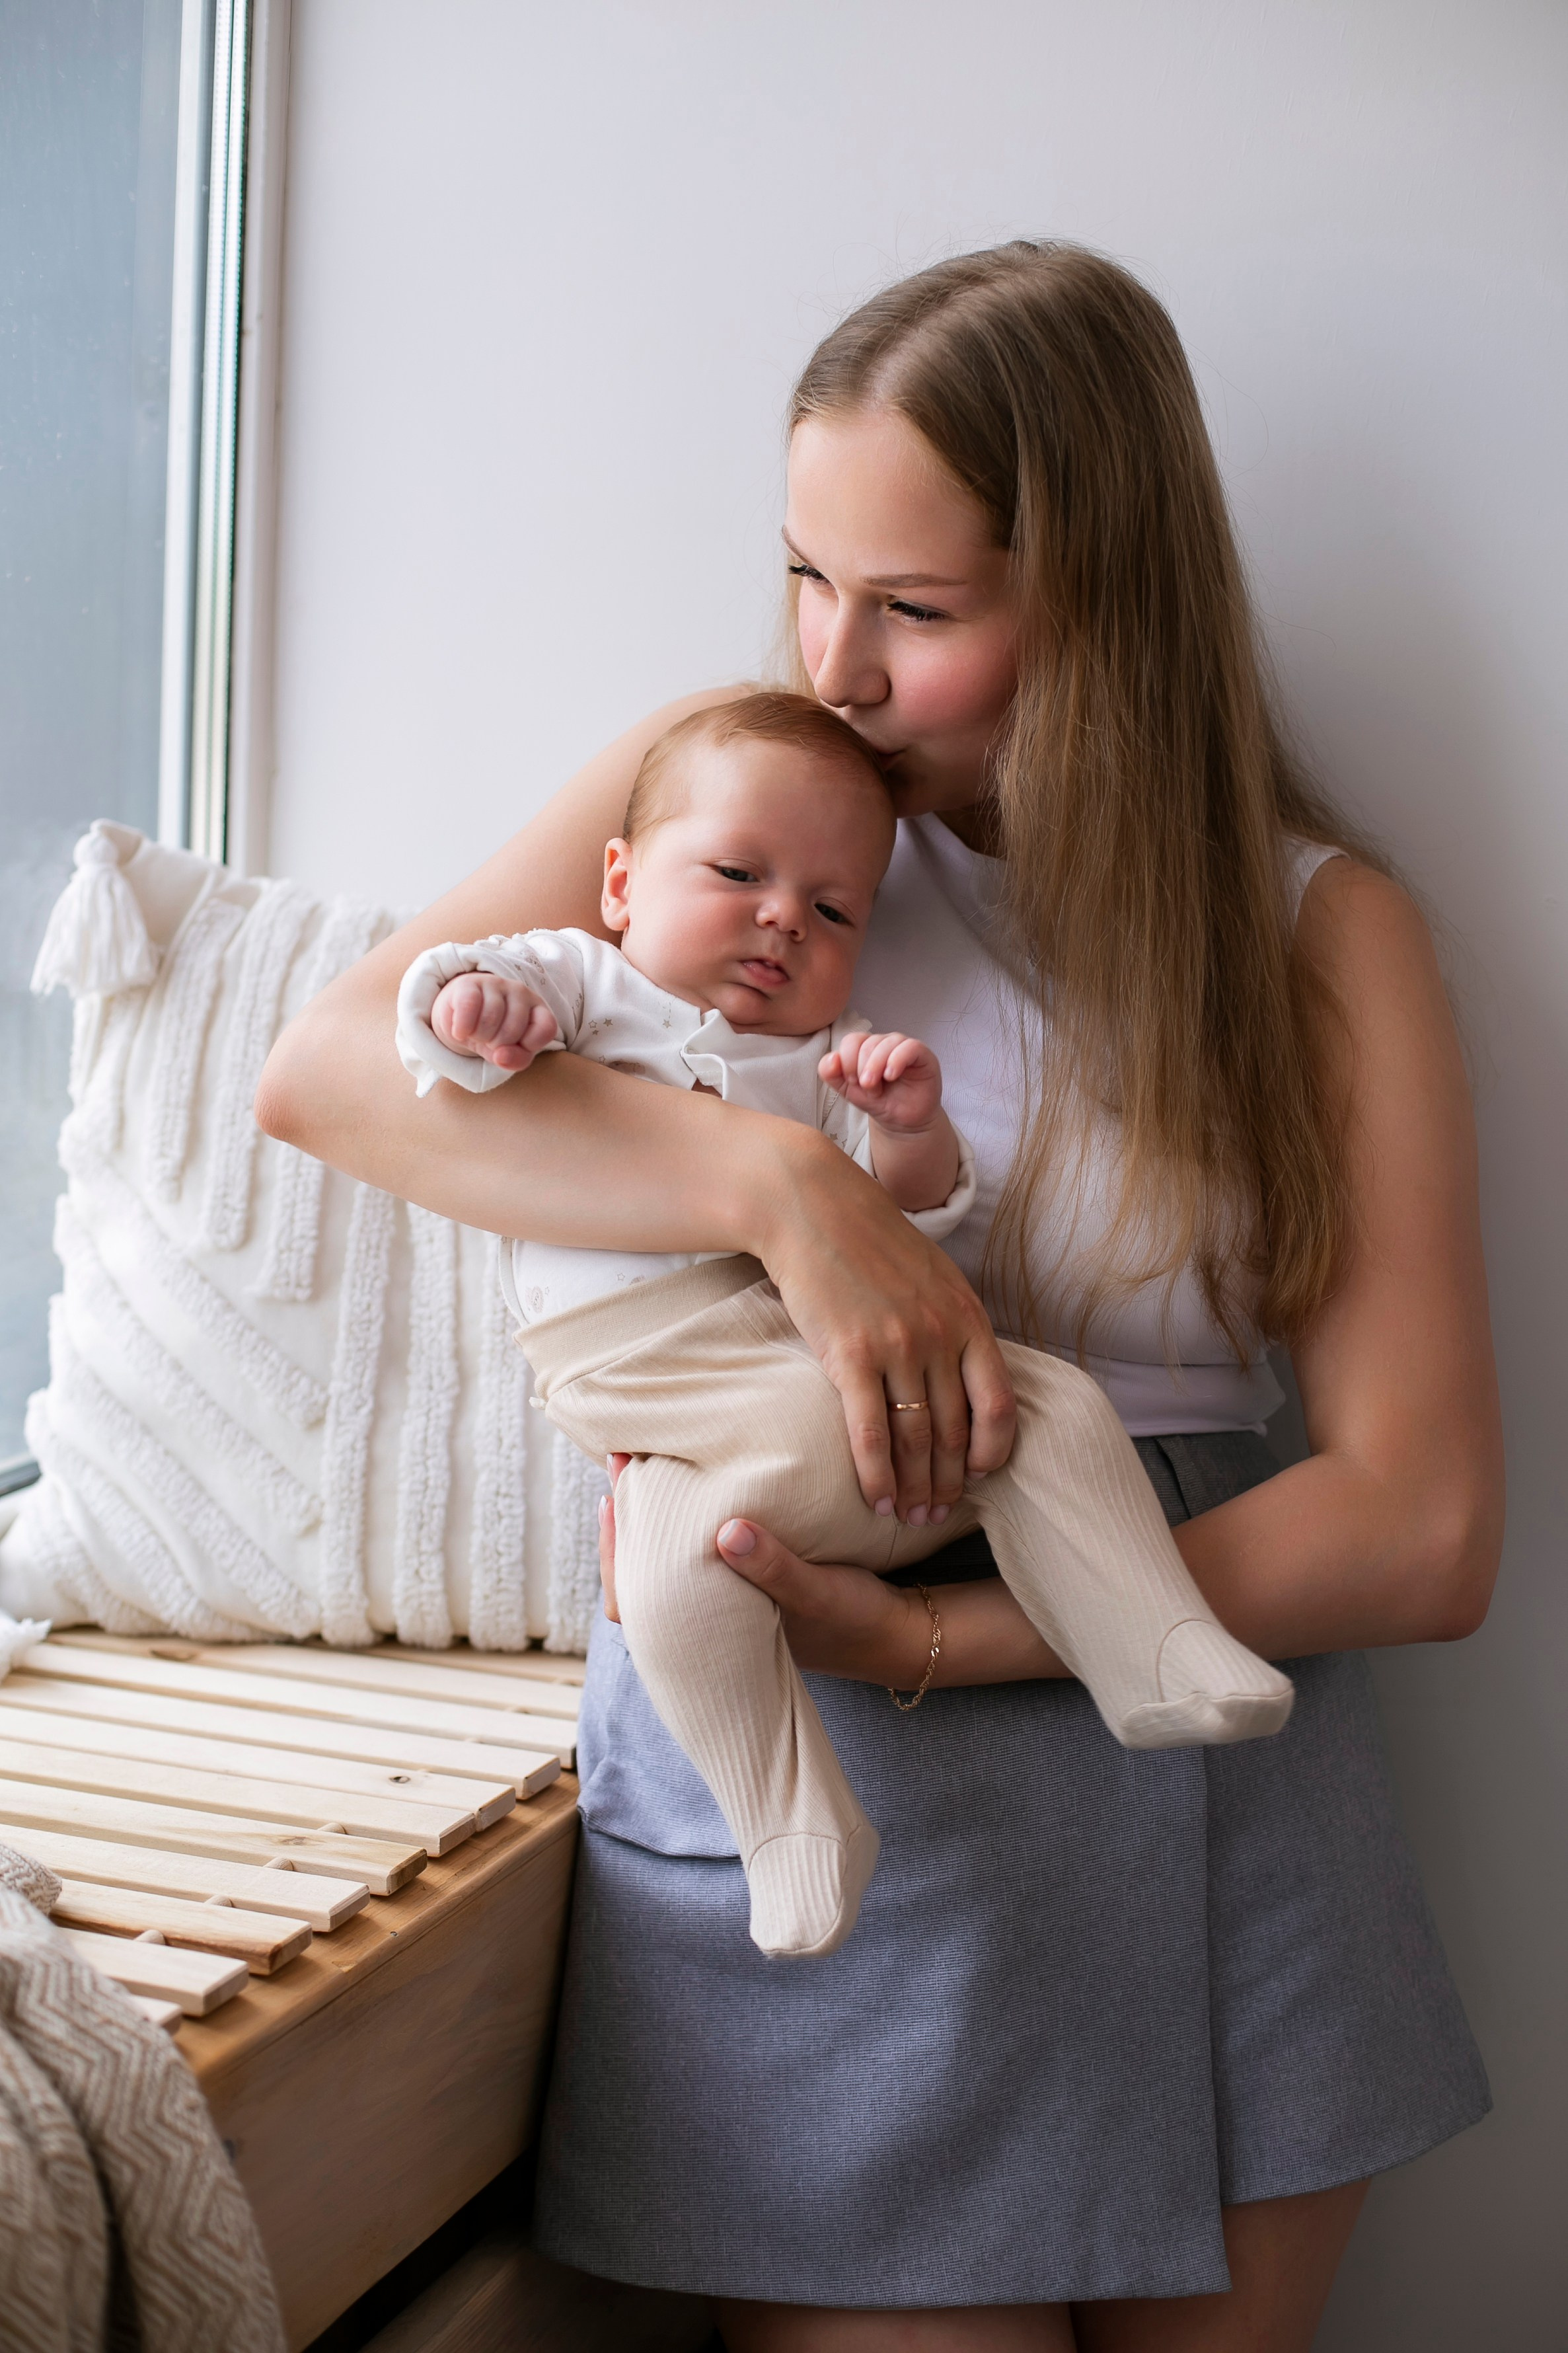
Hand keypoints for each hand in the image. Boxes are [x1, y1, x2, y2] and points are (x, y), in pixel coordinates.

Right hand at [431, 972, 557, 1071]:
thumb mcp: (509, 1054)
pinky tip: (461, 1032)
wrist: (460, 1019)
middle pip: (513, 1029)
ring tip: (476, 1034)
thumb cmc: (493, 1037)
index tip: (514, 1048)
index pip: (546, 1028)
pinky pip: (469, 1007)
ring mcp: (496, 984)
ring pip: (490, 1018)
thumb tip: (501, 1056)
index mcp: (538, 1009)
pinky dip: (462, 1028)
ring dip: (479, 1037)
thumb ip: (516, 1060)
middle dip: (497, 1045)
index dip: (529, 1046)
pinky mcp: (470, 982)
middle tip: (490, 1040)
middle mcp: (521, 992)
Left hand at [597, 1464, 925, 1678]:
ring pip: (664, 1564)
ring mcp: (723, 1607)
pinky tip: (687, 1491)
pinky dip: (680, 1524)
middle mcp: (706, 1623)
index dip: (613, 1551)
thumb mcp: (817, 1590)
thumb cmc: (853, 1618)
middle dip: (627, 1520)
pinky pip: (695, 1557)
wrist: (893, 1636)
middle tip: (619, 1462)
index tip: (610, 1497)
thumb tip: (727, 1532)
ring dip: (652, 1518)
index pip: (629, 1603)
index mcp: (708, 1633)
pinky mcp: (743, 1590)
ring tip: (643, 1467)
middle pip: (638, 1575)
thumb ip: (775, 1566)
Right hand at [758, 1129, 1014, 1520]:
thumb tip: (963, 1377)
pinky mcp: (850, 1355)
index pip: (1000, 1406)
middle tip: (939, 1516)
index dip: (993, 1452)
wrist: (812, 1207)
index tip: (979, 1477)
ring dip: (915, 1488)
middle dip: (950, 1483)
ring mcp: (898, 1347)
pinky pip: (870, 1432)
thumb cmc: (870, 1241)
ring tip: (909, 1517)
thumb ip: (952, 1326)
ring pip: (917, 1440)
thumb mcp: (933, 1278)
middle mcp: (941, 1336)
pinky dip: (877, 1474)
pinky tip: (876, 1499)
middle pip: (956, 1432)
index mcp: (968, 1318)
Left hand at [819, 1030, 943, 1132]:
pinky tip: (891, 1076)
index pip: (851, 1041)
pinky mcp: (921, 1054)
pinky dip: (896, 1061)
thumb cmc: (879, 1101)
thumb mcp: (848, 1091)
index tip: (853, 1083)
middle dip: (862, 1070)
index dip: (848, 1062)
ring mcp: (903, 1046)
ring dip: (876, 1068)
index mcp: (865, 1047)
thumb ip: (832, 1075)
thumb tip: (831, 1058)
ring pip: (885, 1044)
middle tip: (868, 1089)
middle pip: (866, 1043)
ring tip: (878, 1089)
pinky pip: (909, 1047)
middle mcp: (884, 1043)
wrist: (902, 1120)